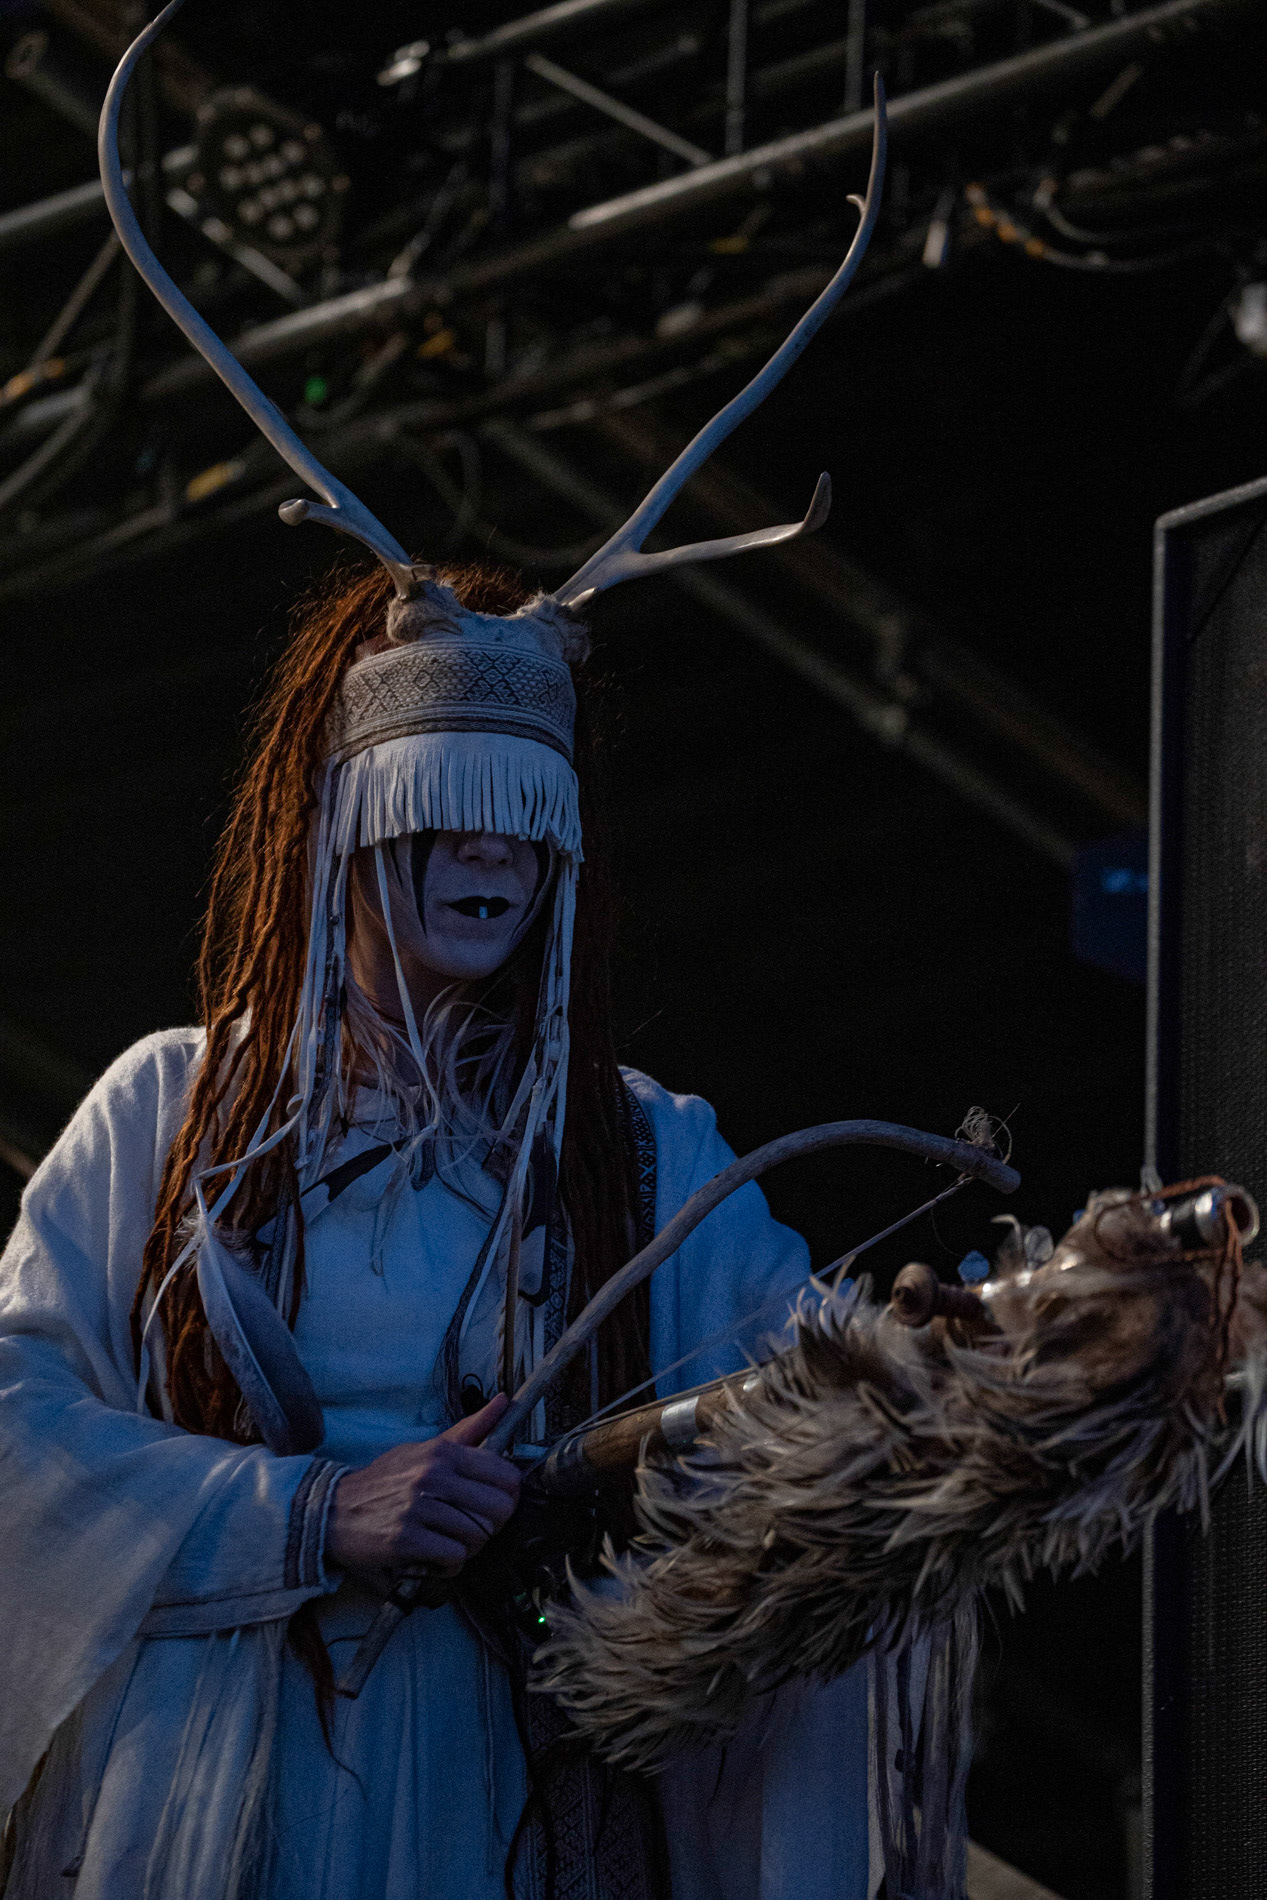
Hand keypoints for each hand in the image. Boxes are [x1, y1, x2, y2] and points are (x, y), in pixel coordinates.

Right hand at [324, 1395, 520, 1577]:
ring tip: (453, 1543)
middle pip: (498, 1508)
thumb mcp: (423, 1449)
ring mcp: (419, 1508)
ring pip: (478, 1535)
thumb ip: (467, 1430)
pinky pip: (454, 1557)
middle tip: (477, 1528)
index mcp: (442, 1452)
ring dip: (471, 1546)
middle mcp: (433, 1476)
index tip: (497, 1503)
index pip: (505, 1475)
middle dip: (493, 1524)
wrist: (333, 1510)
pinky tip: (439, 1559)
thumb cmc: (384, 1480)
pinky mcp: (406, 1540)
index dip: (508, 1495)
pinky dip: (451, 1565)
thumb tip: (503, 1401)